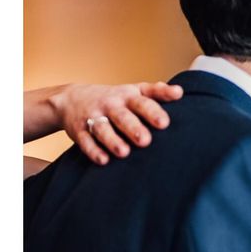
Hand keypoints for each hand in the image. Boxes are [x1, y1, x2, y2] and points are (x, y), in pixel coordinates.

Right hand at [51, 82, 182, 164]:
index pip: (142, 102)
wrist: (71, 99)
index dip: (153, 112)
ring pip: (102, 129)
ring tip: (124, 152)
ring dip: (112, 140)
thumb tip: (179, 92)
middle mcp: (110, 106)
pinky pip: (85, 141)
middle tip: (145, 140)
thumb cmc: (115, 98)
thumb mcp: (134, 91)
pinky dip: (93, 151)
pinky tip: (103, 160)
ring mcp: (93, 117)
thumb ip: (157, 92)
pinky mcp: (79, 131)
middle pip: (122, 116)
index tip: (164, 123)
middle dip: (133, 128)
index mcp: (127, 97)